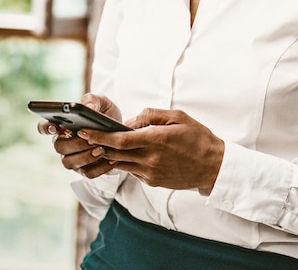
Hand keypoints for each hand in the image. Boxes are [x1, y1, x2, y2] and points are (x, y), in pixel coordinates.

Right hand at [37, 93, 123, 178]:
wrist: (122, 130)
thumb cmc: (106, 114)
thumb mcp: (103, 102)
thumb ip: (93, 100)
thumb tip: (88, 108)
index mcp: (62, 124)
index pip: (44, 126)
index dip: (46, 127)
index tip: (56, 126)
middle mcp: (63, 142)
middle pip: (59, 146)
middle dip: (75, 143)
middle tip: (91, 139)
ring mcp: (72, 157)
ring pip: (69, 162)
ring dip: (86, 156)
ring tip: (102, 149)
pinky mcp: (85, 169)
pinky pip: (88, 173)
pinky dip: (100, 167)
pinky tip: (111, 159)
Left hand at [77, 108, 224, 191]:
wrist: (213, 166)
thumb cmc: (197, 137)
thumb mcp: (178, 117)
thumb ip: (152, 115)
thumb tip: (130, 122)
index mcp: (156, 140)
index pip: (119, 140)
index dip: (99, 137)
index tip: (85, 131)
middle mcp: (150, 159)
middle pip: (115, 154)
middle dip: (98, 145)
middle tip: (85, 136)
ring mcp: (150, 173)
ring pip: (121, 164)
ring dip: (109, 154)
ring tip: (101, 144)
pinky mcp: (153, 182)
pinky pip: (132, 171)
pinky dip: (125, 161)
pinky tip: (125, 153)